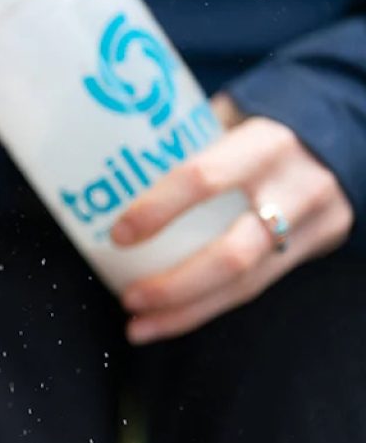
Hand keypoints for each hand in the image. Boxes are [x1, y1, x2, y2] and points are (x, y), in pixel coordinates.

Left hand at [111, 94, 353, 344]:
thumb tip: (101, 163)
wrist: (341, 131)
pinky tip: (168, 320)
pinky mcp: (318, 246)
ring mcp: (312, 222)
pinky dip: (206, 308)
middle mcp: (295, 185)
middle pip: (231, 254)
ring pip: (244, 283)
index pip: (204, 179)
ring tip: (138, 325)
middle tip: (127, 298)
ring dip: (185, 311)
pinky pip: (255, 288)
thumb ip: (180, 140)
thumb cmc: (259, 126)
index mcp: (263, 143)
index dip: (158, 210)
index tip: (118, 235)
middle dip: (173, 285)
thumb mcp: (227, 117)